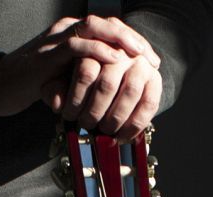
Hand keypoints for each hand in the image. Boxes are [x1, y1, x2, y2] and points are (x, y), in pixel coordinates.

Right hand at [0, 15, 159, 121]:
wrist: (3, 88)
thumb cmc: (35, 86)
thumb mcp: (69, 80)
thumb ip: (89, 78)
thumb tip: (117, 93)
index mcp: (74, 35)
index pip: (109, 29)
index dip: (132, 41)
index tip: (151, 60)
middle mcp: (67, 30)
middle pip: (106, 23)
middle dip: (132, 38)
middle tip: (151, 57)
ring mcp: (57, 39)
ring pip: (94, 27)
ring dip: (121, 40)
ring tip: (139, 55)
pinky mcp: (49, 55)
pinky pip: (77, 46)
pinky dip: (99, 52)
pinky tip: (115, 61)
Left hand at [43, 47, 161, 142]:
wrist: (118, 74)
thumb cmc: (84, 80)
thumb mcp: (63, 80)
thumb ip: (56, 89)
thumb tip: (58, 103)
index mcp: (96, 43)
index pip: (86, 70)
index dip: (77, 98)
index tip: (69, 116)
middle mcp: (121, 49)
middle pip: (107, 83)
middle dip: (95, 111)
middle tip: (86, 125)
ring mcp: (141, 63)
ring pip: (129, 92)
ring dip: (114, 118)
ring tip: (104, 131)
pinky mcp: (155, 80)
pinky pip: (148, 104)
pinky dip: (134, 125)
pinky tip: (122, 137)